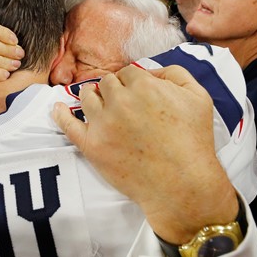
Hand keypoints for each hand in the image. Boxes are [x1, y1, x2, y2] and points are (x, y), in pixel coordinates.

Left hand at [52, 65, 238, 243]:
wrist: (182, 184)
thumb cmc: (193, 142)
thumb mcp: (198, 97)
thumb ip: (175, 74)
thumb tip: (150, 72)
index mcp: (144, 86)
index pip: (127, 73)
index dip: (131, 82)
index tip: (135, 93)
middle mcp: (120, 101)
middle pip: (106, 83)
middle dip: (113, 90)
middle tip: (122, 103)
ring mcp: (103, 123)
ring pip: (87, 98)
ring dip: (91, 96)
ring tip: (95, 101)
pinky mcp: (92, 145)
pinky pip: (68, 125)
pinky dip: (60, 114)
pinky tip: (58, 108)